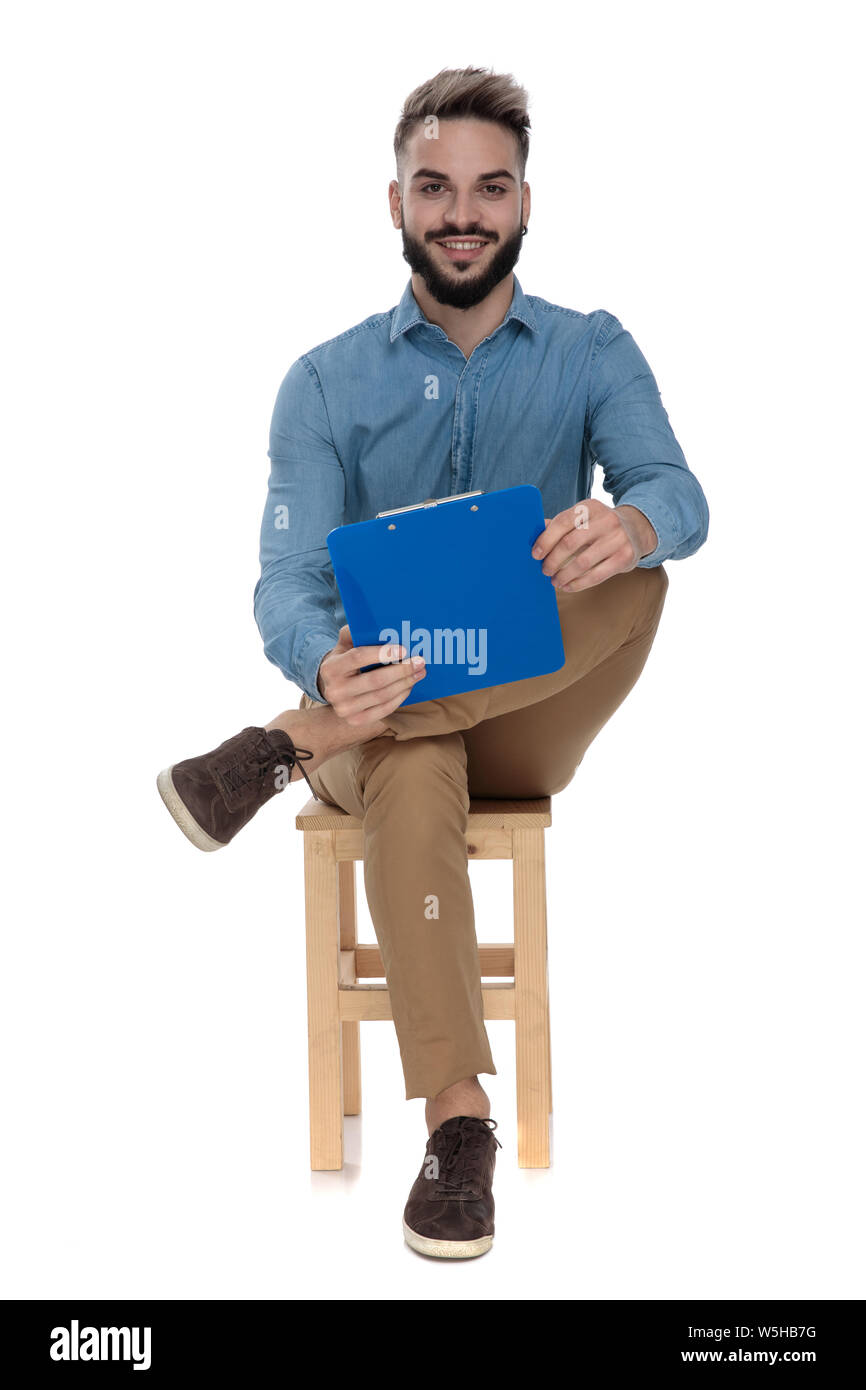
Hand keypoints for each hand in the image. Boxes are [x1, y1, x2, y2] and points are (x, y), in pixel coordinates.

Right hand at [317, 625, 425, 725]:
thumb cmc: (345, 660)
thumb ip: (355, 632)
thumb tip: (375, 624)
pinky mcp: (356, 721)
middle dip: (402, 670)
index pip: (358, 657)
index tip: (404, 649)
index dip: (382, 653)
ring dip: (406, 683)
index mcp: (330, 668)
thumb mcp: (345, 643)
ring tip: (420, 672)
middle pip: (375, 681)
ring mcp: (345, 710)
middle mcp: (334, 691)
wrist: (332, 687)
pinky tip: (409, 686)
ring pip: (383, 696)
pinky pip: (384, 710)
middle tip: (420, 661)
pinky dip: (400, 697)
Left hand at [531, 500, 656, 591]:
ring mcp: (618, 538)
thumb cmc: (599, 526)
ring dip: (564, 575)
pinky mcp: (626, 557)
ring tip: (555, 581)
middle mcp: (606, 520)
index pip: (562, 522)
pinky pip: (597, 575)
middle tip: (545, 571)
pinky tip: (569, 586)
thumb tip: (534, 535)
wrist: (636, 529)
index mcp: (590, 507)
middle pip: (570, 543)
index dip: (546, 540)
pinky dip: (579, 583)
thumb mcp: (583, 518)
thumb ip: (560, 525)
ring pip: (583, 562)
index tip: (535, 555)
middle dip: (553, 560)